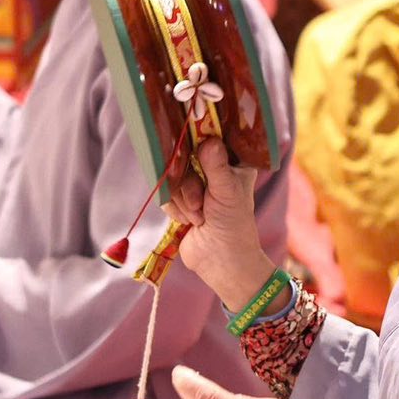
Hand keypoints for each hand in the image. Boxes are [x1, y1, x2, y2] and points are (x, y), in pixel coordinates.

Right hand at [163, 137, 274, 314]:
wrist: (220, 261)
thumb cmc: (233, 226)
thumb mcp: (227, 192)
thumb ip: (216, 166)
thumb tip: (208, 140)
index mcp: (232, 162)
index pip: (211, 138)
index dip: (198, 142)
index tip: (191, 150)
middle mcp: (213, 168)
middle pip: (185, 157)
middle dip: (189, 183)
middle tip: (200, 202)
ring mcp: (195, 183)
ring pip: (173, 175)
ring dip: (183, 199)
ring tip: (198, 217)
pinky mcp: (180, 199)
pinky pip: (165, 192)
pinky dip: (174, 207)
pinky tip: (187, 221)